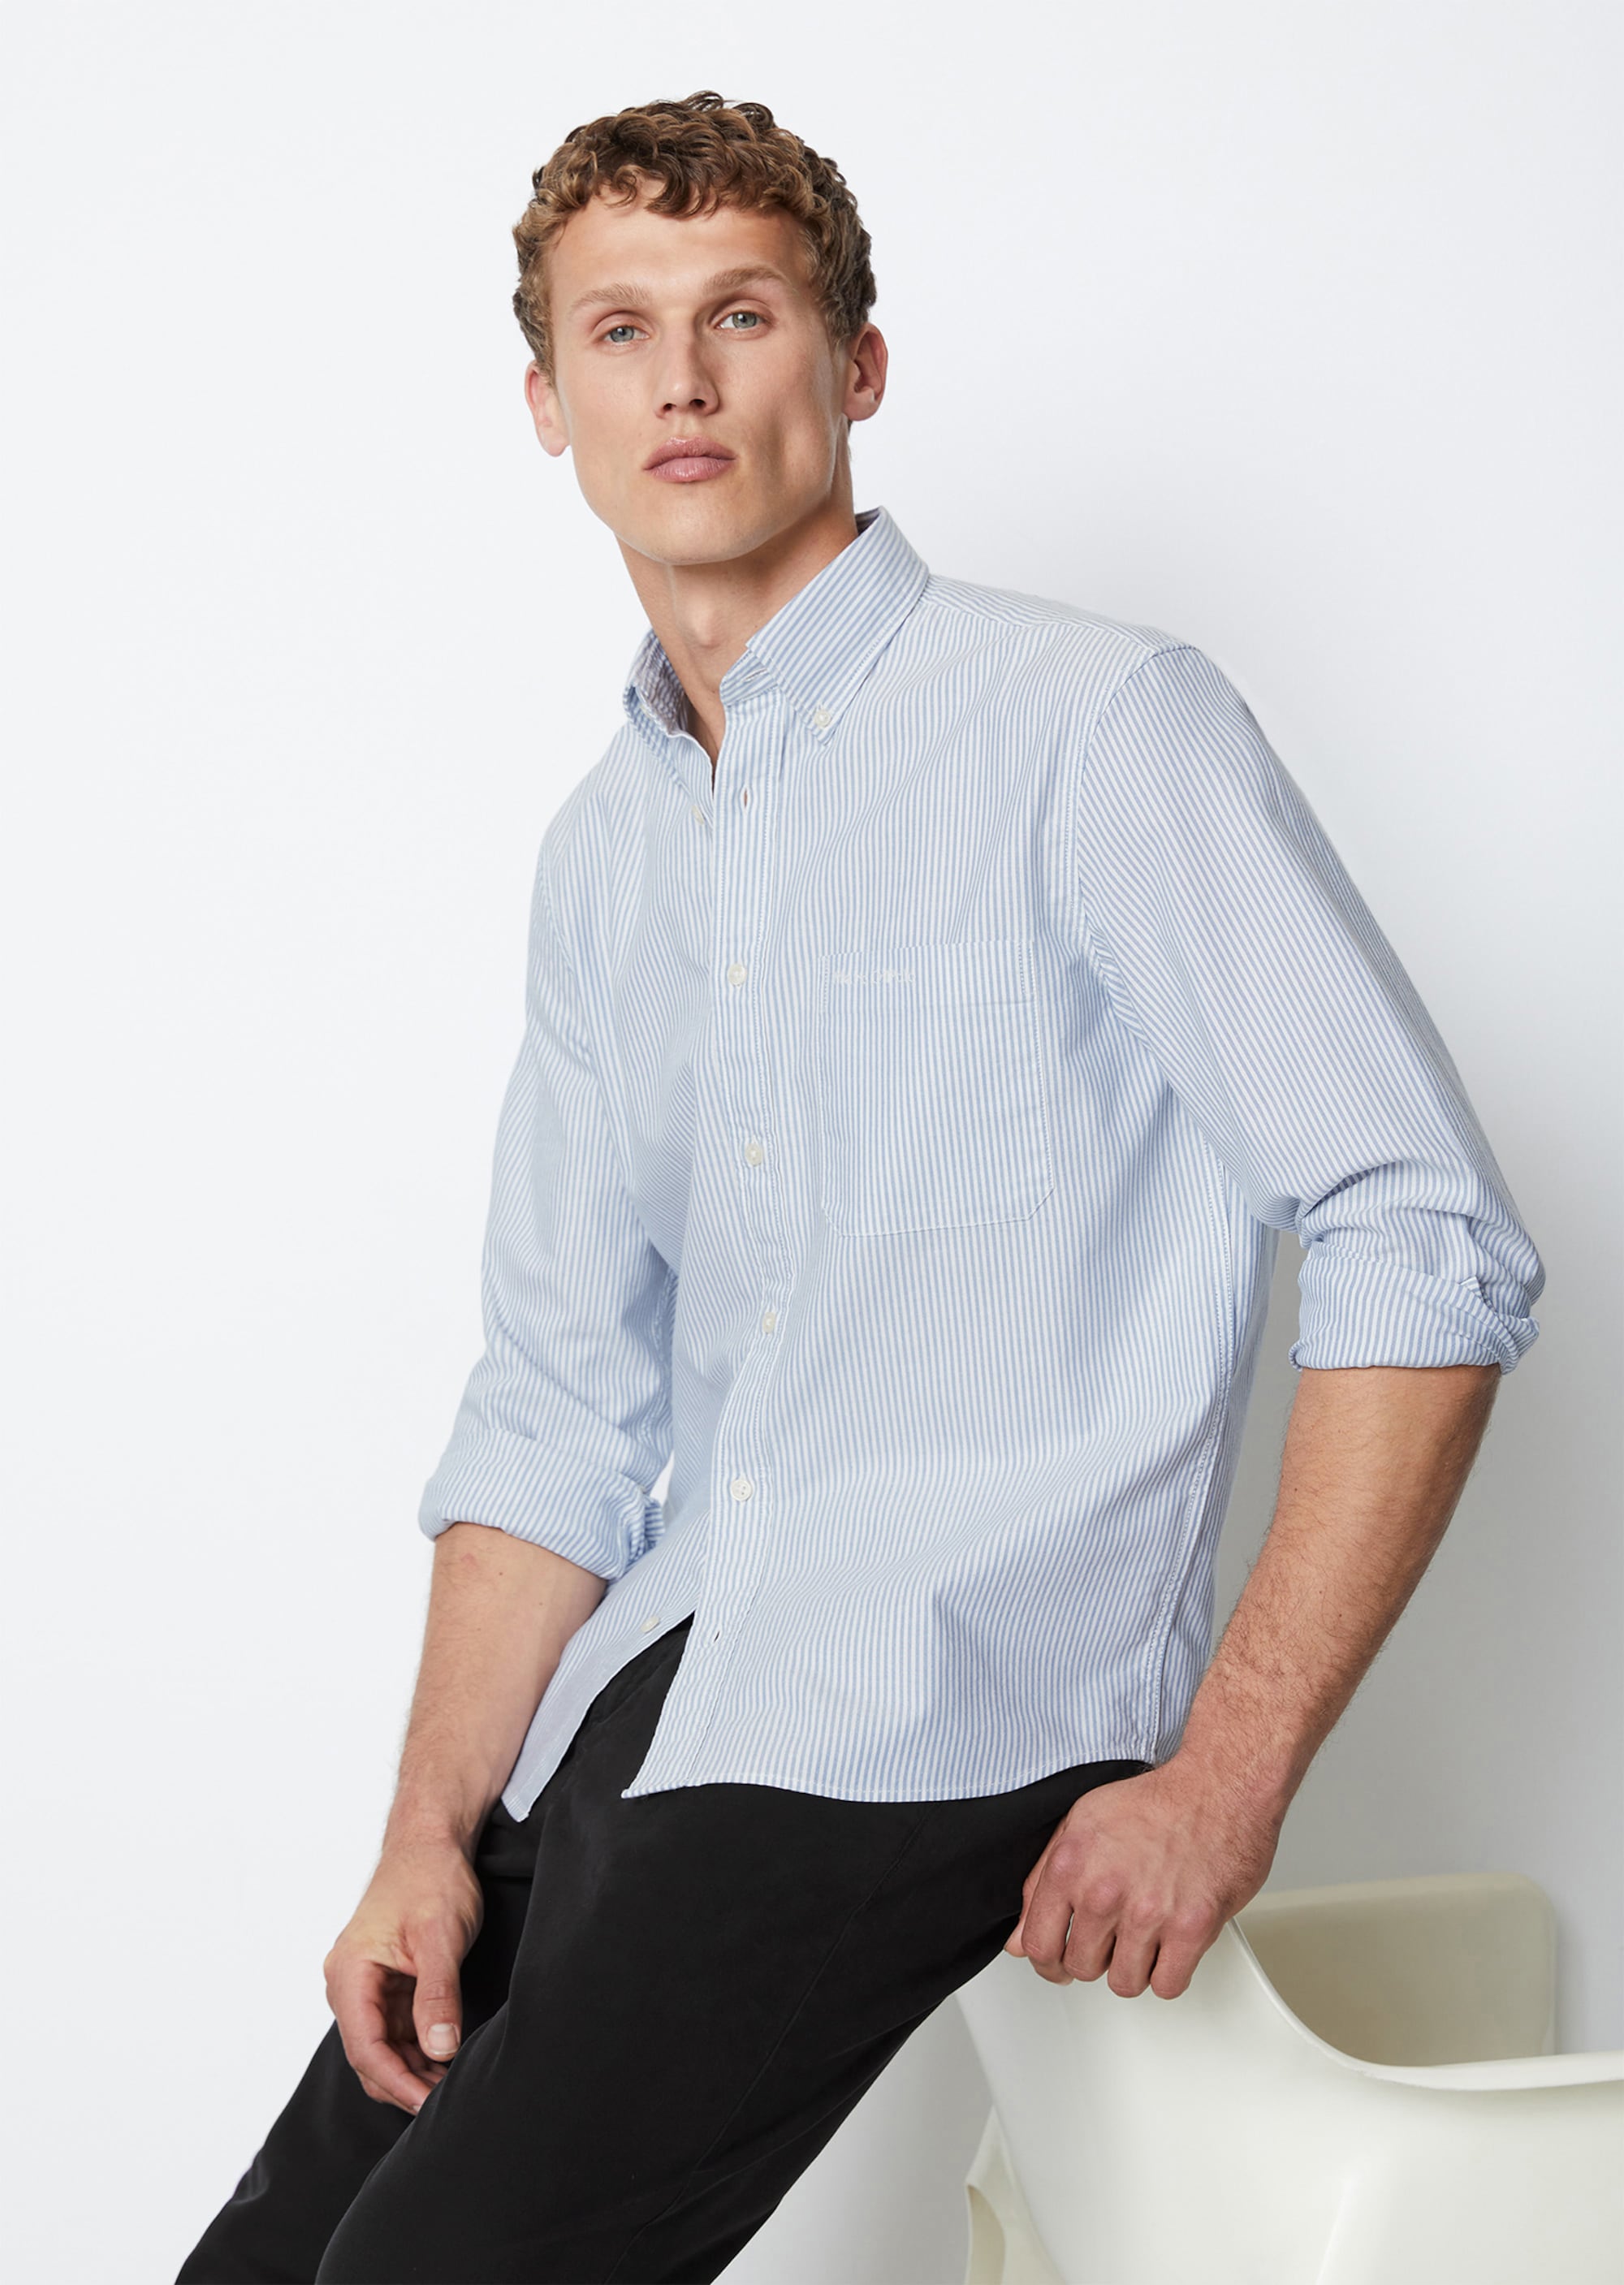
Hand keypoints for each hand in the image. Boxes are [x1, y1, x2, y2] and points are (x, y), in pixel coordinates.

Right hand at [322, 1837, 484, 2112]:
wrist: (431, 1840)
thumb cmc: (431, 1877)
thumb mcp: (440, 1937)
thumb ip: (437, 1996)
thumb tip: (440, 2049)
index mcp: (350, 1972)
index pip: (366, 2047)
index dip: (397, 2083)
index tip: (429, 2104)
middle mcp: (349, 1982)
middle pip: (369, 2054)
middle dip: (405, 2083)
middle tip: (446, 2103)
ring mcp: (367, 1983)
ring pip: (382, 2045)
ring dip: (413, 2068)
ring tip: (450, 2086)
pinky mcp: (386, 1981)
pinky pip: (394, 2027)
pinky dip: (417, 2047)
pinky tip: (444, 2058)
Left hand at [1003, 1756, 1282, 1998]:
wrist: (1217, 1787)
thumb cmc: (1154, 1802)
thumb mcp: (1080, 1823)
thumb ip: (1042, 1883)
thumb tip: (1018, 1940)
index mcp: (1070, 1864)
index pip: (1036, 1944)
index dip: (1047, 1961)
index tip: (1059, 1961)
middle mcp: (1104, 1892)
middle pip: (1080, 1967)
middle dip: (1094, 1959)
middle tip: (1111, 1939)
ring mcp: (1147, 1913)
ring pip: (1124, 1983)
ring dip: (1133, 1967)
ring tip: (1143, 1937)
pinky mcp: (1190, 1929)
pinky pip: (1166, 1985)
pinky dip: (1168, 1974)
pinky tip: (1169, 1947)